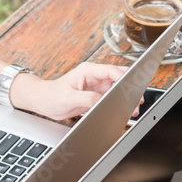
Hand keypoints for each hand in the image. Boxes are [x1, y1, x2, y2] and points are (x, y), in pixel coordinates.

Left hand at [11, 62, 127, 119]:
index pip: (112, 71)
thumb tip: (103, 101)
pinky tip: (123, 110)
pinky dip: (119, 103)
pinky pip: (111, 97)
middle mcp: (94, 76)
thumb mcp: (69, 98)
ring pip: (118, 88)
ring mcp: (96, 85)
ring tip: (133, 109)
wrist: (43, 101)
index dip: (124, 79)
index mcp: (88, 70)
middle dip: (130, 87)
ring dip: (126, 97)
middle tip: (138, 100)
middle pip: (119, 77)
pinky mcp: (96, 94)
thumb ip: (87, 99)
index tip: (132, 88)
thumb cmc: (52, 96)